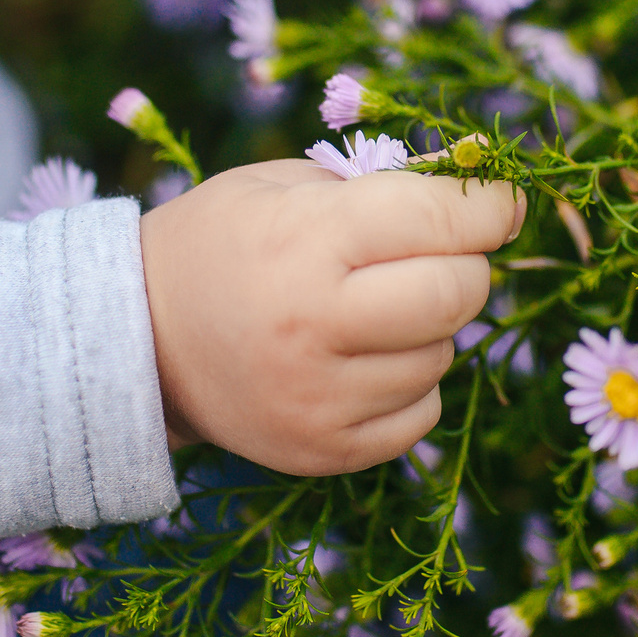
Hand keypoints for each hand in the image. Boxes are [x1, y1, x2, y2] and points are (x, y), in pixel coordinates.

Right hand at [140, 160, 524, 475]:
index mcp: (305, 241)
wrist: (138, 341)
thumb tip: (485, 199)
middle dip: (466, 265)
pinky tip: (362, 360)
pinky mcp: (323, 451)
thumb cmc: (223, 242)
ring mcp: (319, 398)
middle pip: (458, 293)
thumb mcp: (286, 185)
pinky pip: (420, 414)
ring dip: (429, 328)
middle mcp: (314, 325)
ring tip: (370, 311)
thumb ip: (381, 186)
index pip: (440, 220)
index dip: (488, 206)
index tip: (500, 203)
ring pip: (442, 355)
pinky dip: (409, 383)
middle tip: (437, 254)